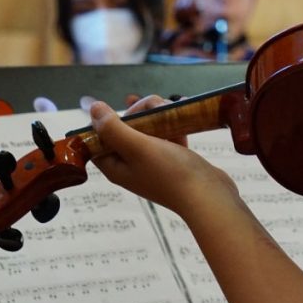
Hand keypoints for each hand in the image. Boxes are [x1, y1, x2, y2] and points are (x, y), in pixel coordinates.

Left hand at [89, 99, 239, 217]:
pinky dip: (175, 125)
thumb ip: (113, 128)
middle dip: (141, 113)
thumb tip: (94, 108)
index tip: (122, 109)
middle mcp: (131, 165)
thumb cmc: (171, 174)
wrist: (208, 195)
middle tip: (156, 106)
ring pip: (149, 128)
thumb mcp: (138, 147)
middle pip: (125, 129)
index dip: (106, 121)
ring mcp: (153, 162)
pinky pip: (168, 135)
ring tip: (174, 111)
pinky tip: (184, 118)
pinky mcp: (173, 160)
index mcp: (115, 166)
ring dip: (160, 115)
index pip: (97, 139)